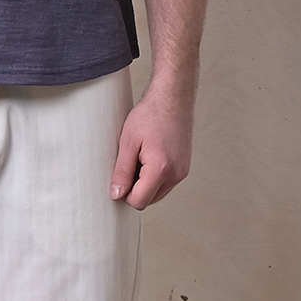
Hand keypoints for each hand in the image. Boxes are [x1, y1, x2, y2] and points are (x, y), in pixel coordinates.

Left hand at [109, 84, 194, 209]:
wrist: (172, 98)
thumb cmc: (150, 115)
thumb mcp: (128, 143)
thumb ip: (121, 172)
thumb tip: (116, 194)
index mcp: (161, 168)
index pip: (138, 201)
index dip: (124, 193)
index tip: (118, 176)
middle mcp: (176, 174)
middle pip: (148, 200)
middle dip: (135, 189)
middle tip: (129, 163)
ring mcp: (182, 172)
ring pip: (157, 194)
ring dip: (144, 184)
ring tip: (139, 158)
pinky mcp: (184, 168)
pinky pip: (165, 184)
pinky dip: (154, 177)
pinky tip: (148, 158)